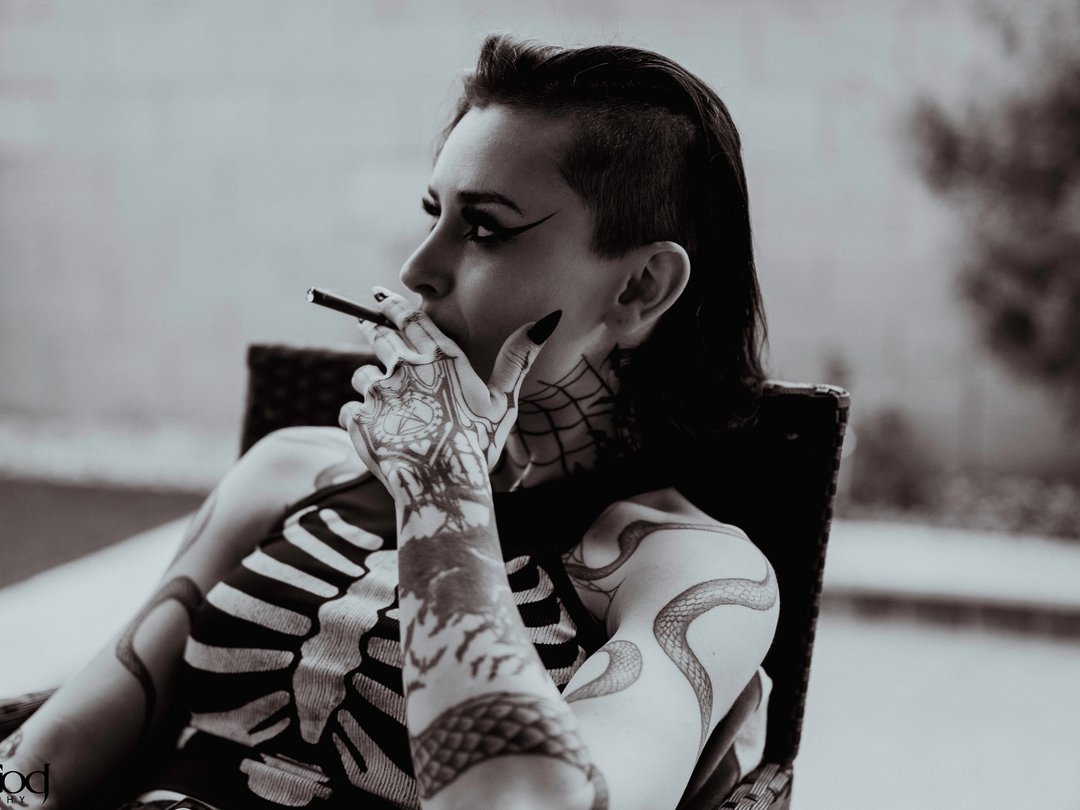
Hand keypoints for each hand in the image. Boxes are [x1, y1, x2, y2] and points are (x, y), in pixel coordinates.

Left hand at [338, 288, 560, 497]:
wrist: (443, 485)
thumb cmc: (478, 445)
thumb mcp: (504, 402)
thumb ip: (516, 359)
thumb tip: (546, 320)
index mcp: (441, 360)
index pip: (411, 319)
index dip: (393, 304)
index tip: (378, 295)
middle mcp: (406, 368)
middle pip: (379, 336)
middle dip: (370, 325)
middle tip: (364, 320)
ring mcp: (379, 392)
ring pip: (361, 374)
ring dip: (368, 382)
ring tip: (381, 400)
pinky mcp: (359, 418)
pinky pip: (349, 409)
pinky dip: (357, 417)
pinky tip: (372, 430)